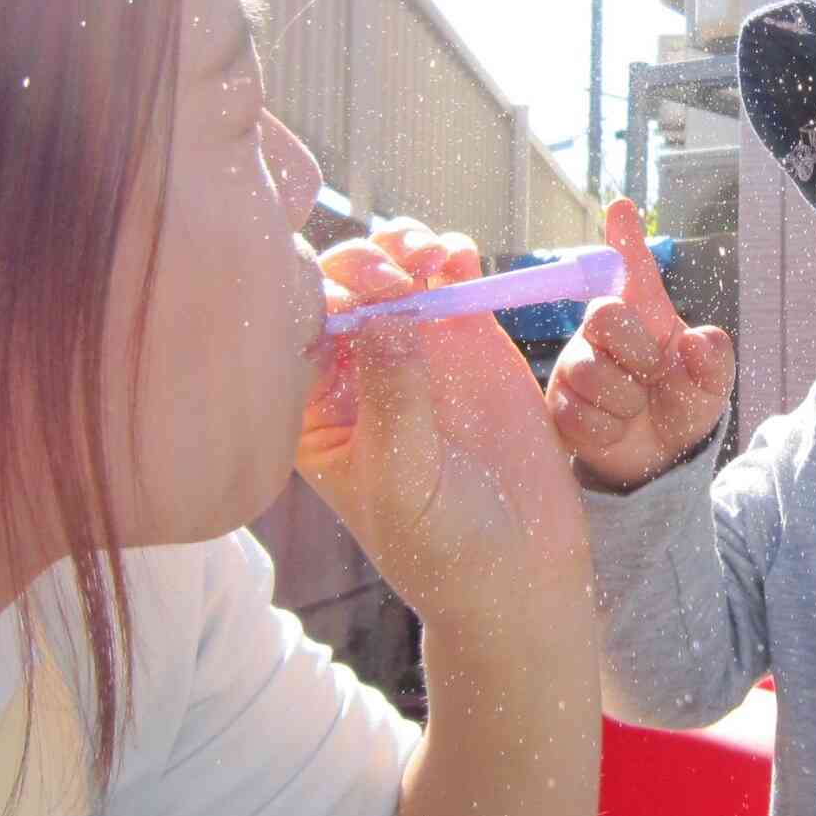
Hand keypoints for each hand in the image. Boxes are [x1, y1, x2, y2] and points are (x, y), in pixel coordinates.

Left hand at [299, 219, 586, 630]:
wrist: (518, 567)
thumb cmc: (440, 544)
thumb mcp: (403, 479)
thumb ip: (393, 398)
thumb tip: (383, 316)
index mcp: (313, 410)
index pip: (296, 332)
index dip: (320, 301)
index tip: (357, 302)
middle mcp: (355, 371)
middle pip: (341, 289)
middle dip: (362, 268)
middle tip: (396, 278)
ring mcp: (412, 349)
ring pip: (392, 270)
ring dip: (403, 248)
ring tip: (429, 257)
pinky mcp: (467, 339)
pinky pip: (450, 277)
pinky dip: (451, 255)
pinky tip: (457, 258)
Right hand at [548, 198, 735, 490]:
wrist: (659, 458)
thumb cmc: (682, 404)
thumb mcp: (711, 385)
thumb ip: (714, 360)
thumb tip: (697, 339)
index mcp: (645, 315)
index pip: (632, 269)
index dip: (626, 238)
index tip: (622, 207)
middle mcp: (605, 331)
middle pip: (604, 313)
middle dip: (638, 350)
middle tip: (654, 373)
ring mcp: (577, 364)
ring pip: (589, 370)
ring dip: (625, 398)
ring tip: (636, 408)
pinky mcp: (560, 402)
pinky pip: (578, 412)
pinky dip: (608, 427)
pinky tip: (617, 428)